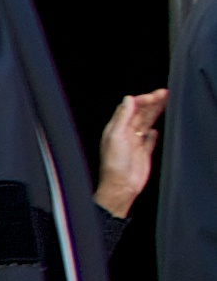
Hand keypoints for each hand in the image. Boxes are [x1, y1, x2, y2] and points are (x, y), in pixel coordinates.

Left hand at [101, 91, 166, 221]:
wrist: (121, 186)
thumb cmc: (114, 164)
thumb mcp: (116, 136)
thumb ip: (123, 117)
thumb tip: (128, 99)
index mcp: (116, 129)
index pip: (129, 109)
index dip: (141, 101)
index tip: (153, 96)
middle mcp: (125, 135)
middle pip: (139, 114)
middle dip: (151, 103)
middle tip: (164, 94)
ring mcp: (134, 144)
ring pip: (146, 124)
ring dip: (155, 113)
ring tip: (165, 103)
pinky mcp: (143, 154)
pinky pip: (149, 141)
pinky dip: (152, 134)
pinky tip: (155, 130)